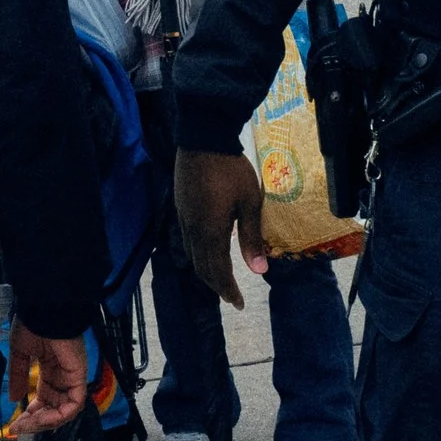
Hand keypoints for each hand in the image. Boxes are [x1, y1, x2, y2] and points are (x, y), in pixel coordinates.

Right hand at [6, 324, 89, 433]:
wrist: (43, 312)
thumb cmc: (32, 326)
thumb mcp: (20, 354)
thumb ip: (19, 377)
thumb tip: (15, 400)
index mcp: (49, 371)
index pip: (43, 401)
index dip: (31, 414)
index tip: (15, 424)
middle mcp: (62, 377)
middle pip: (53, 410)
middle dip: (36, 422)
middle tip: (19, 428)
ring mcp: (72, 378)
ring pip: (64, 411)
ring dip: (45, 422)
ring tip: (27, 424)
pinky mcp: (79, 378)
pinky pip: (73, 405)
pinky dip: (59, 415)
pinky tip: (41, 418)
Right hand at [174, 148, 265, 309]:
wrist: (203, 137)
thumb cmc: (231, 169)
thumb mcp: (249, 203)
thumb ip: (252, 238)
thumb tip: (260, 271)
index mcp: (210, 231)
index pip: (217, 271)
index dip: (228, 290)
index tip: (239, 303)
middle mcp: (192, 229)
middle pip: (201, 267)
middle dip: (217, 285)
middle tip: (232, 297)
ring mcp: (184, 217)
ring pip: (192, 254)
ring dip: (206, 270)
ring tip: (221, 278)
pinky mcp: (181, 206)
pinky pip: (187, 239)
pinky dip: (199, 253)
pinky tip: (208, 249)